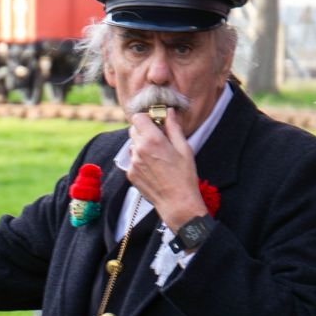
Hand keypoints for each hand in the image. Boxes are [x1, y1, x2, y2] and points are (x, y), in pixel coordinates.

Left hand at [127, 109, 202, 234]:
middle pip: (133, 129)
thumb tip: (169, 112)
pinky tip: (153, 168)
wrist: (177, 203)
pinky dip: (140, 159)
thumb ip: (174, 128)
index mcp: (153, 140)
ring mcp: (133, 163)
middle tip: (159, 139)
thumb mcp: (184, 149)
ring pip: (132, 145)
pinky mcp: (130, 174)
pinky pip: (132, 160)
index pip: (138, 117)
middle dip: (144, 130)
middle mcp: (139, 150)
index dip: (147, 118)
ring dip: (141, 145)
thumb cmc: (184, 176)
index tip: (156, 123)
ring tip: (157, 156)